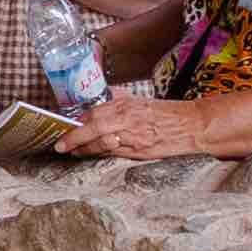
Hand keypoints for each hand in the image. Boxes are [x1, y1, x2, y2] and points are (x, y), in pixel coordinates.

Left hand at [59, 89, 220, 161]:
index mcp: (126, 106)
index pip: (95, 114)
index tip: (65, 127)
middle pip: (94, 129)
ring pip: (102, 145)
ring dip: (84, 149)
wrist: (191, 126)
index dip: (78, 123)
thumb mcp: (141, 101)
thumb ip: (121, 98)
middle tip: (60, 145)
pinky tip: (91, 155)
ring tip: (72, 151)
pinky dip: (101, 154)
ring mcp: (133, 138)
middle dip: (75, 138)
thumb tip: (105, 95)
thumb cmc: (166, 114)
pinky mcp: (140, 153)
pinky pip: (114, 154)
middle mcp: (128, 121)